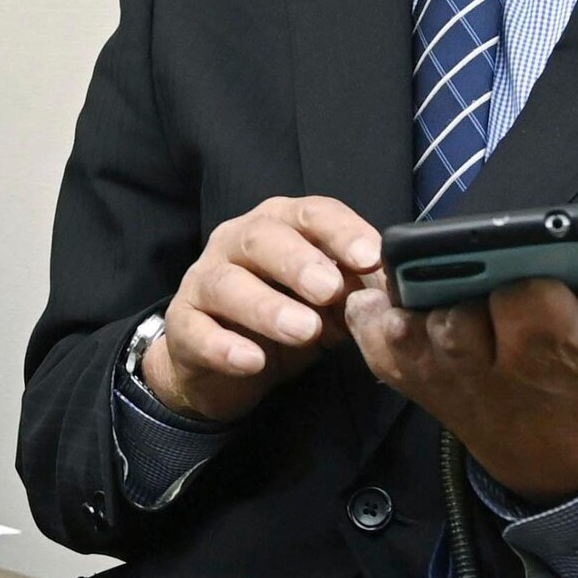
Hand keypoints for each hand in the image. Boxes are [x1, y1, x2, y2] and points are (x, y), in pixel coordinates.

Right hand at [143, 196, 383, 421]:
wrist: (225, 363)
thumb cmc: (286, 316)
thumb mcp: (328, 303)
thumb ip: (355, 290)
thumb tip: (394, 291)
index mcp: (280, 225)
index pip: (311, 214)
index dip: (341, 231)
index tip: (371, 257)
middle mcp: (237, 242)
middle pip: (262, 238)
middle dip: (298, 261)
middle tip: (330, 289)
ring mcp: (204, 280)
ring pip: (228, 283)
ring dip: (267, 306)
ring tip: (303, 330)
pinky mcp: (183, 324)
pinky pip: (198, 331)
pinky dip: (225, 346)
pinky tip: (253, 361)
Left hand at [343, 179, 577, 500]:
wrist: (563, 460)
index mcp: (556, 343)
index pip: (524, 287)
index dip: (525, 260)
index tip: (536, 260)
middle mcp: (492, 366)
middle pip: (461, 300)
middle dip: (469, 274)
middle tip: (487, 270)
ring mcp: (446, 376)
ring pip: (416, 319)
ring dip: (420, 293)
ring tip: (439, 274)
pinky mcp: (414, 381)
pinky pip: (378, 342)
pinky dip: (374, 316)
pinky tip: (393, 295)